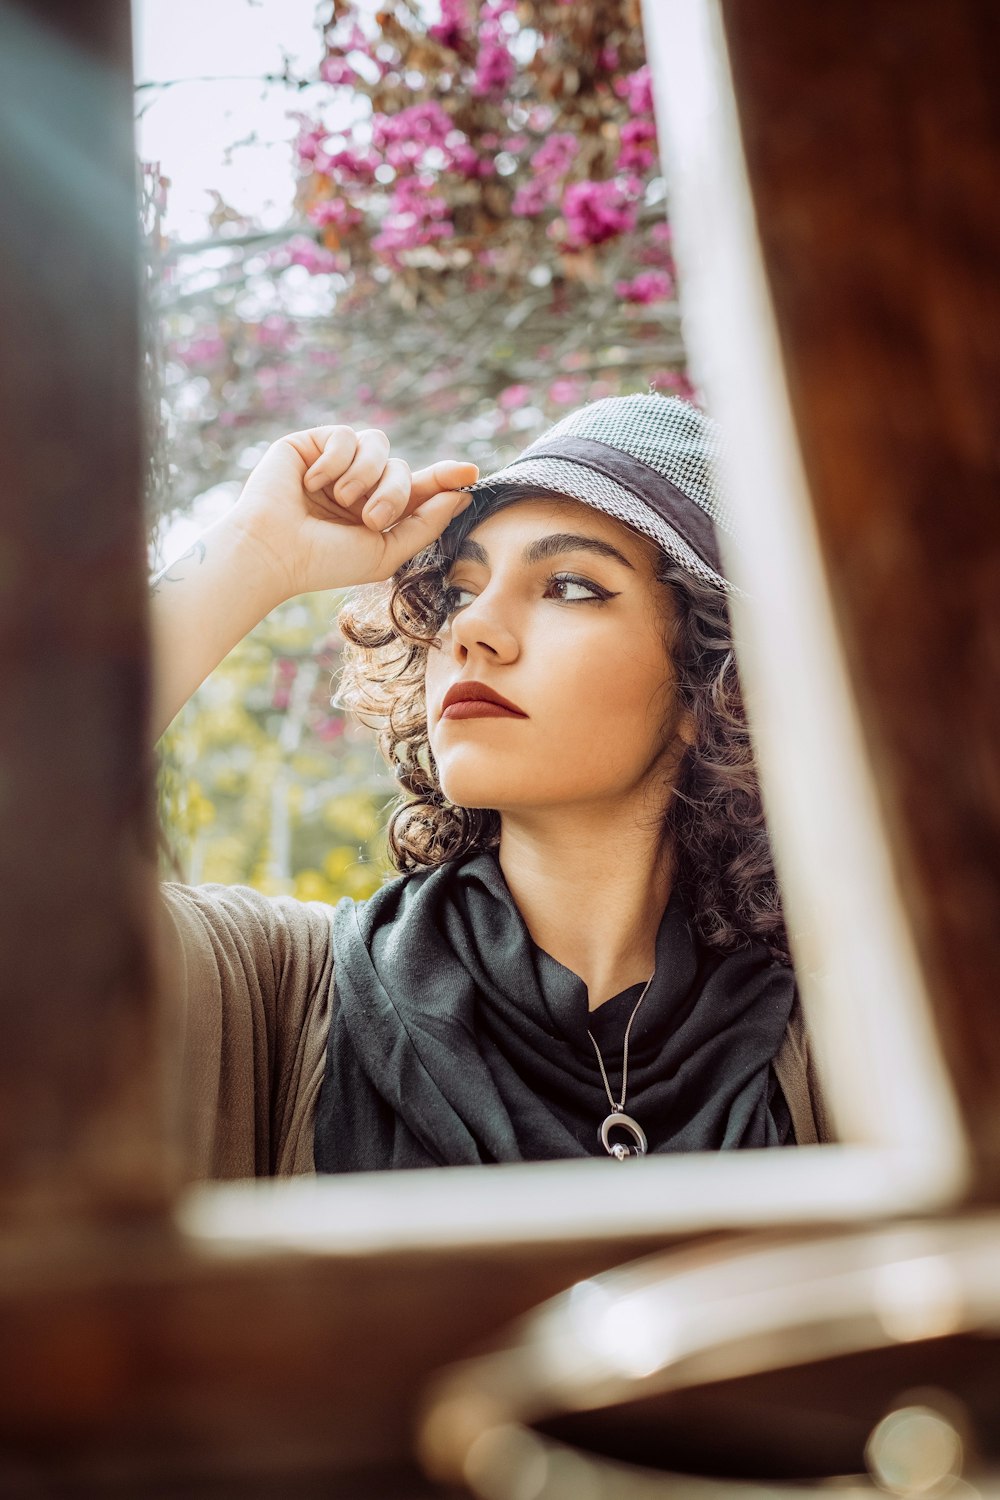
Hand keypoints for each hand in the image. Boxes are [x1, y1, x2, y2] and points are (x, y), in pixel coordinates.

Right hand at [230, 424, 477, 600]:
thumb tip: (459, 496)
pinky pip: (344, 435)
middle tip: (372, 519)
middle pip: (401, 468)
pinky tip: (313, 483)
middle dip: (395, 492)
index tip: (471, 473)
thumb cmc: (325, 561)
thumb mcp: (386, 552)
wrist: (274, 551)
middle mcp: (358, 485)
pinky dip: (335, 461)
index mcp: (376, 511)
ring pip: (378, 445)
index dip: (445, 478)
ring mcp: (335, 463)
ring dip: (366, 475)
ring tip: (342, 500)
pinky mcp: (311, 444)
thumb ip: (425, 525)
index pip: (418, 488)